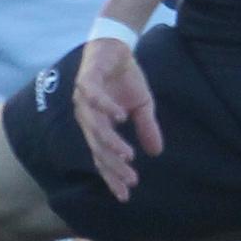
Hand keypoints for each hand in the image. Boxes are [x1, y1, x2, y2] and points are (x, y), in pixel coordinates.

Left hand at [73, 33, 164, 201]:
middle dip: (113, 166)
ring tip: (127, 155)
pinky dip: (107, 108)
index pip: (103, 157)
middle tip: (130, 179)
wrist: (115, 47)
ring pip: (95, 128)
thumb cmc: (124, 78)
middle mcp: (87, 117)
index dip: (113, 175)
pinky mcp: (87, 81)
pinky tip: (121, 118)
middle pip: (97, 148)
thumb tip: (156, 153)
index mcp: (98, 126)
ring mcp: (84, 100)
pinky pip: (94, 98)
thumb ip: (146, 128)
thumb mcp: (142, 105)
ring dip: (110, 143)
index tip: (126, 194)